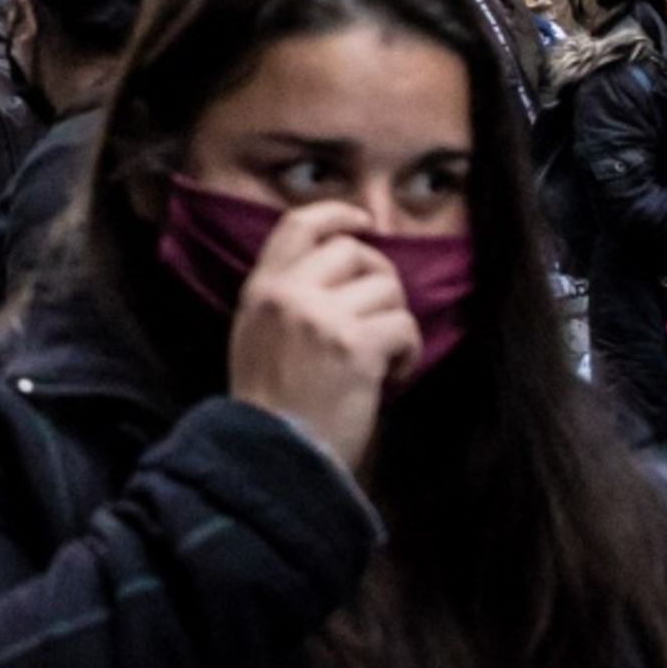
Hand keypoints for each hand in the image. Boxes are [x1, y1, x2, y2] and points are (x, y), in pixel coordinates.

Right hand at [223, 200, 418, 477]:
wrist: (273, 454)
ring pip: (388, 291)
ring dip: (395, 323)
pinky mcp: (356, 346)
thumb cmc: (270, 403)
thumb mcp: (257, 333)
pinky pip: (404, 327)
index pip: (298, 223)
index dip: (338, 213)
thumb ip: (287, 295)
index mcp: (261, 288)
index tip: (364, 222)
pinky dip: (408, 354)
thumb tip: (342, 269)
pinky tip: (392, 377)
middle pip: (355, 252)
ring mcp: (322, 317)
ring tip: (383, 358)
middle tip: (380, 315)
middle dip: (380, 279)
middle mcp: (289, 293)